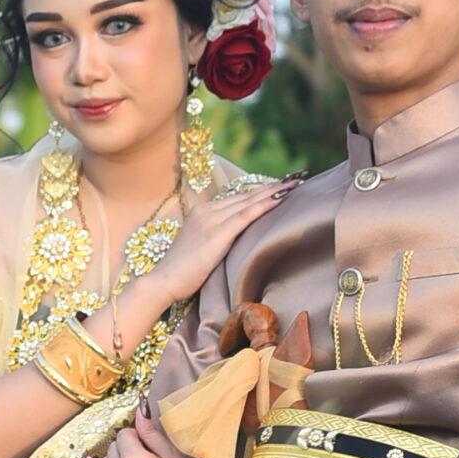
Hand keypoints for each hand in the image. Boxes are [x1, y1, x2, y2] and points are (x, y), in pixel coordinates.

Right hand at [149, 179, 290, 307]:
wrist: (163, 281)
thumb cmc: (182, 272)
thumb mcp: (201, 248)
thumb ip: (217, 238)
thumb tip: (237, 241)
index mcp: (203, 212)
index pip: (238, 198)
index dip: (260, 191)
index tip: (280, 184)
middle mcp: (208, 211)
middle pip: (246, 195)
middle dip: (272, 186)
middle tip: (295, 176)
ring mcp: (211, 220)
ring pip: (248, 201)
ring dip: (274, 191)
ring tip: (295, 182)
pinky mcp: (217, 234)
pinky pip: (246, 215)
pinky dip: (264, 205)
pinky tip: (280, 199)